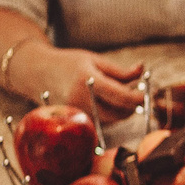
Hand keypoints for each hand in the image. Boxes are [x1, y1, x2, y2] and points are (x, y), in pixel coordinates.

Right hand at [20, 44, 145, 118]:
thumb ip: (120, 71)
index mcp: (87, 80)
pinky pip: (98, 124)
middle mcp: (80, 100)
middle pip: (117, 114)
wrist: (38, 72)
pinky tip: (107, 105)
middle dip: (131, 107)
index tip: (146, 93)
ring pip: (109, 122)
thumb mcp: (95, 60)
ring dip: (120, 112)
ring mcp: (75, 113)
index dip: (138, 97)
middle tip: (137, 95)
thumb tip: (142, 71)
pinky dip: (108, 116)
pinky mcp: (72, 121)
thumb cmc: (69, 64)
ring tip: (121, 97)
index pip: (121, 96)